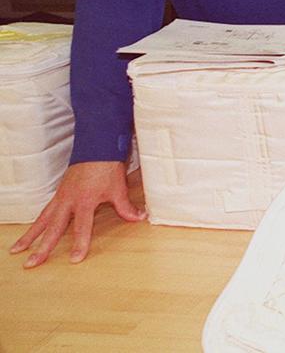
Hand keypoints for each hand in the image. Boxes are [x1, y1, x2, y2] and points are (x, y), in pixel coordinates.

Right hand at [9, 161, 144, 267]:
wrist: (96, 147)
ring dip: (29, 236)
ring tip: (17, 250)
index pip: (82, 227)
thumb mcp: (118, 188)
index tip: (75, 260)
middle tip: (30, 264)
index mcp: (84, 200)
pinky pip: (44, 211)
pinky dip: (36, 223)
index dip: (80, 244)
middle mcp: (68, 200)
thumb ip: (126, 207)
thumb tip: (140, 218)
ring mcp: (60, 197)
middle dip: (42, 247)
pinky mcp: (58, 193)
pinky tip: (28, 234)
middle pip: (53, 228)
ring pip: (42, 220)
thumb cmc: (107, 167)